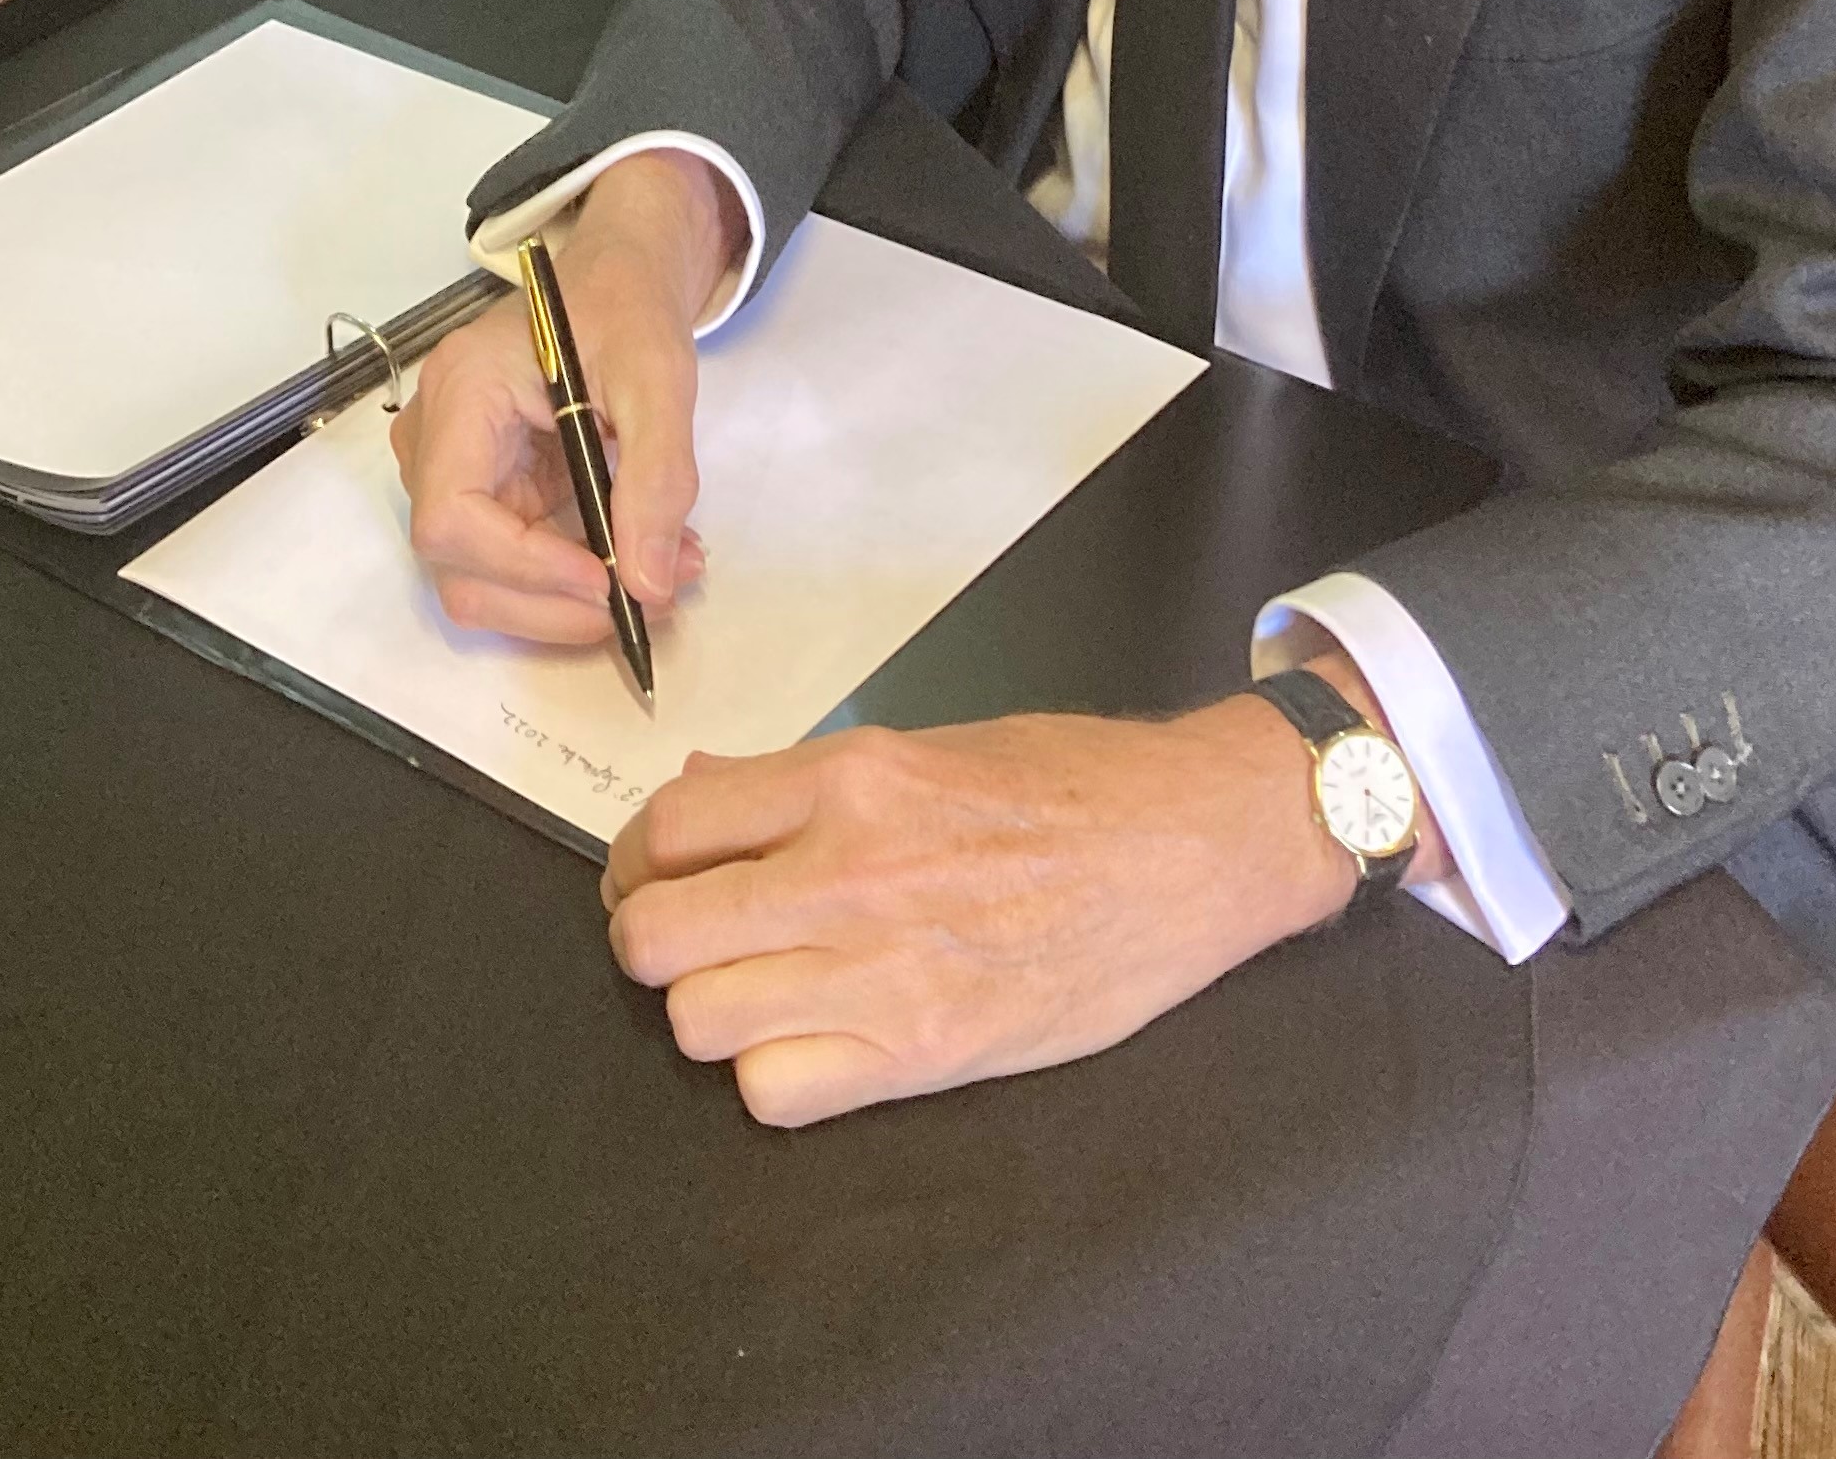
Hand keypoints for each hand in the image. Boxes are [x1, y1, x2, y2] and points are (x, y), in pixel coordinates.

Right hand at [391, 150, 745, 643]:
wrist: (613, 284)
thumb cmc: (625, 310)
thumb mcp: (659, 378)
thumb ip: (657, 477)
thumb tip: (648, 584)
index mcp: (461, 392)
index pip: (452, 516)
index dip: (525, 567)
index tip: (607, 581)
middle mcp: (432, 439)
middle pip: (459, 567)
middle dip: (553, 603)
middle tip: (652, 596)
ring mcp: (447, 472)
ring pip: (479, 583)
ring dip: (565, 605)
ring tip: (658, 576)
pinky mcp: (479, 494)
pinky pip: (506, 567)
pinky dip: (568, 583)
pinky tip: (632, 560)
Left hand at [600, 698, 1357, 1127]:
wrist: (1193, 844)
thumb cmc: (1071, 781)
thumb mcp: (928, 741)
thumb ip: (803, 776)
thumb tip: (698, 790)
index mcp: (849, 777)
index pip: (667, 827)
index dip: (642, 859)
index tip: (661, 873)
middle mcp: (849, 871)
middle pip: (656, 937)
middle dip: (654, 938)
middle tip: (693, 935)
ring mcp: (884, 972)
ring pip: (699, 1023)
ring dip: (713, 1009)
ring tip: (759, 987)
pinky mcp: (925, 1054)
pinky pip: (775, 1093)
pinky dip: (776, 1075)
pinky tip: (813, 1038)